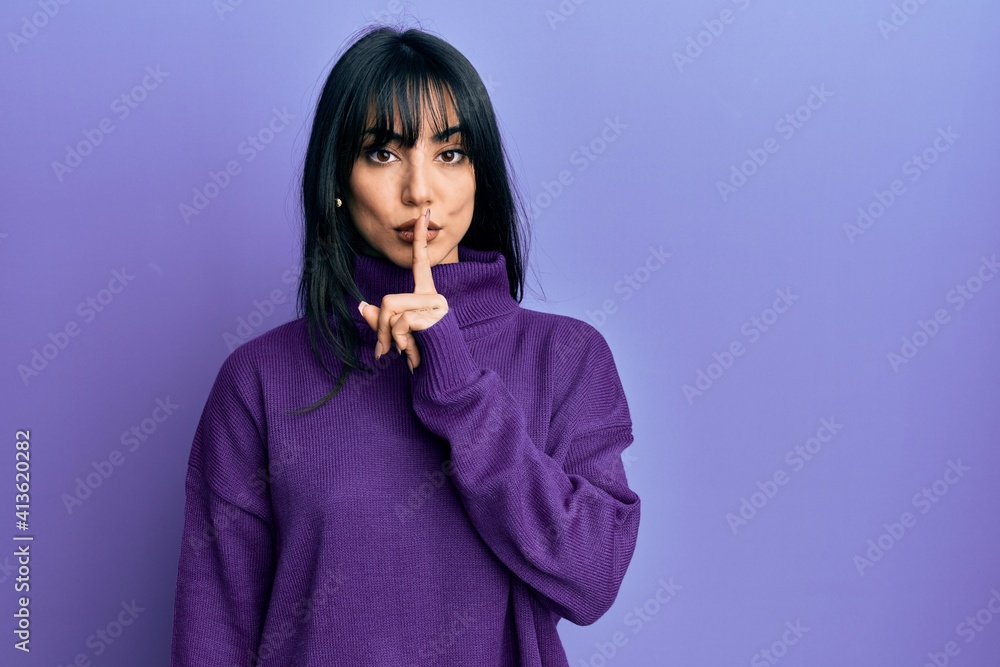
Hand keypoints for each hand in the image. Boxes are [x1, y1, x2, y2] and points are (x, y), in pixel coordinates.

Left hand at [357, 207, 449, 372]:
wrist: (444, 376)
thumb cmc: (424, 355)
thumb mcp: (398, 336)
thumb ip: (381, 321)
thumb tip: (360, 305)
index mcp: (427, 295)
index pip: (421, 262)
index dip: (420, 239)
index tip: (424, 214)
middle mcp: (434, 296)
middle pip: (389, 300)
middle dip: (381, 328)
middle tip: (386, 350)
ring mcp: (436, 305)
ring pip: (392, 311)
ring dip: (390, 337)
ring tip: (406, 352)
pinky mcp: (435, 316)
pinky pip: (400, 323)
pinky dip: (399, 341)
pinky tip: (414, 353)